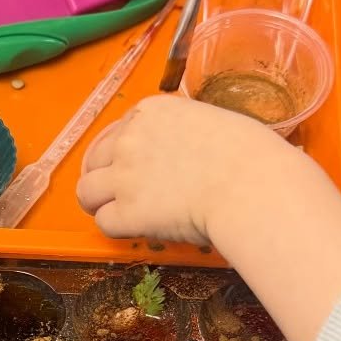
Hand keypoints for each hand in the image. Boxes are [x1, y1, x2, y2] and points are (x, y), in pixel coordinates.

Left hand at [77, 93, 291, 248]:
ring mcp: (124, 175)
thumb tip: (185, 150)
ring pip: (87, 192)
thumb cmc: (252, 155)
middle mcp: (130, 138)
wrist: (253, 187)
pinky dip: (118, 228)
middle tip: (127, 194)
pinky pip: (104, 223)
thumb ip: (185, 131)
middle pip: (97, 160)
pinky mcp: (127, 212)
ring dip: (101, 203)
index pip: (120, 130)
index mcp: (152, 111)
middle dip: (108, 177)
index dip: (127, 152)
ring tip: (121, 214)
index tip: (142, 166)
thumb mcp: (214, 122)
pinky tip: (139, 229)